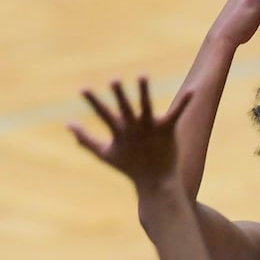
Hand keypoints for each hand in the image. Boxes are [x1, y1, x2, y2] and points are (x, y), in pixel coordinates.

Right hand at [69, 78, 192, 192]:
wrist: (156, 183)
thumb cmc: (129, 168)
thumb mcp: (104, 154)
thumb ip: (85, 139)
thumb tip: (67, 125)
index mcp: (119, 132)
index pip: (103, 114)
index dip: (93, 101)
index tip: (83, 88)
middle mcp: (134, 129)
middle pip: (125, 109)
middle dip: (120, 95)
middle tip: (115, 79)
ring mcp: (151, 129)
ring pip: (147, 107)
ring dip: (145, 91)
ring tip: (142, 75)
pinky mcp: (167, 131)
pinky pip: (175, 114)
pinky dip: (184, 102)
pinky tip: (192, 91)